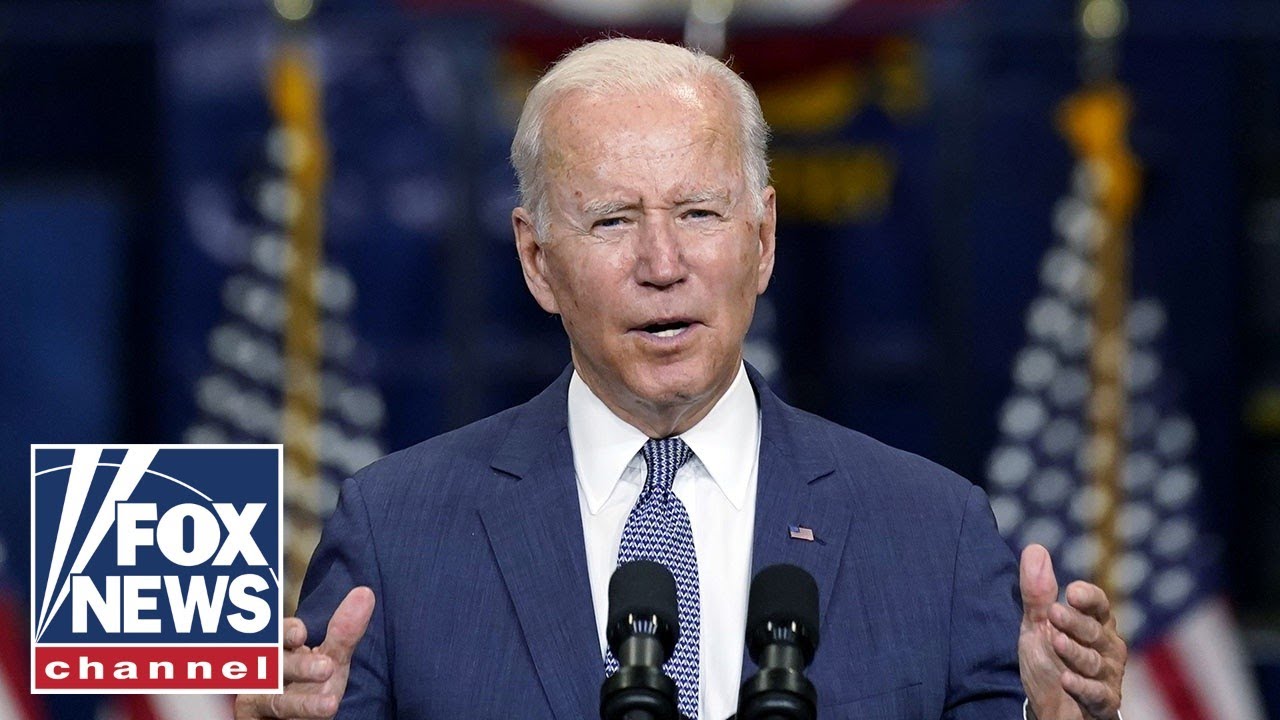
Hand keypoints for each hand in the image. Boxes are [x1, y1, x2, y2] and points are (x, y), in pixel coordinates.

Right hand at [235, 587, 375, 718]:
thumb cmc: (309, 687)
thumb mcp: (331, 661)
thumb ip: (344, 633)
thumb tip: (365, 593)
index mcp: (279, 651)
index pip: (277, 635)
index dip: (286, 633)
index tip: (301, 634)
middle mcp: (263, 673)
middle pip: (274, 665)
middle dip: (298, 666)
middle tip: (325, 668)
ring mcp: (256, 701)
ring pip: (272, 700)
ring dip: (299, 702)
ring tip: (330, 705)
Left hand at [1018, 545, 1126, 719]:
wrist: (1049, 707)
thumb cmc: (1048, 661)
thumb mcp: (1037, 625)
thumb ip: (1037, 592)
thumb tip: (1035, 548)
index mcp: (1095, 624)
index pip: (1100, 604)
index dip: (1089, 597)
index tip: (1072, 591)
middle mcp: (1108, 647)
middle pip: (1096, 630)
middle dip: (1076, 622)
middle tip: (1054, 614)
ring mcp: (1108, 675)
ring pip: (1095, 660)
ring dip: (1075, 652)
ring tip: (1056, 643)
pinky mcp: (1104, 702)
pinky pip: (1098, 693)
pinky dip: (1082, 686)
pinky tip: (1066, 679)